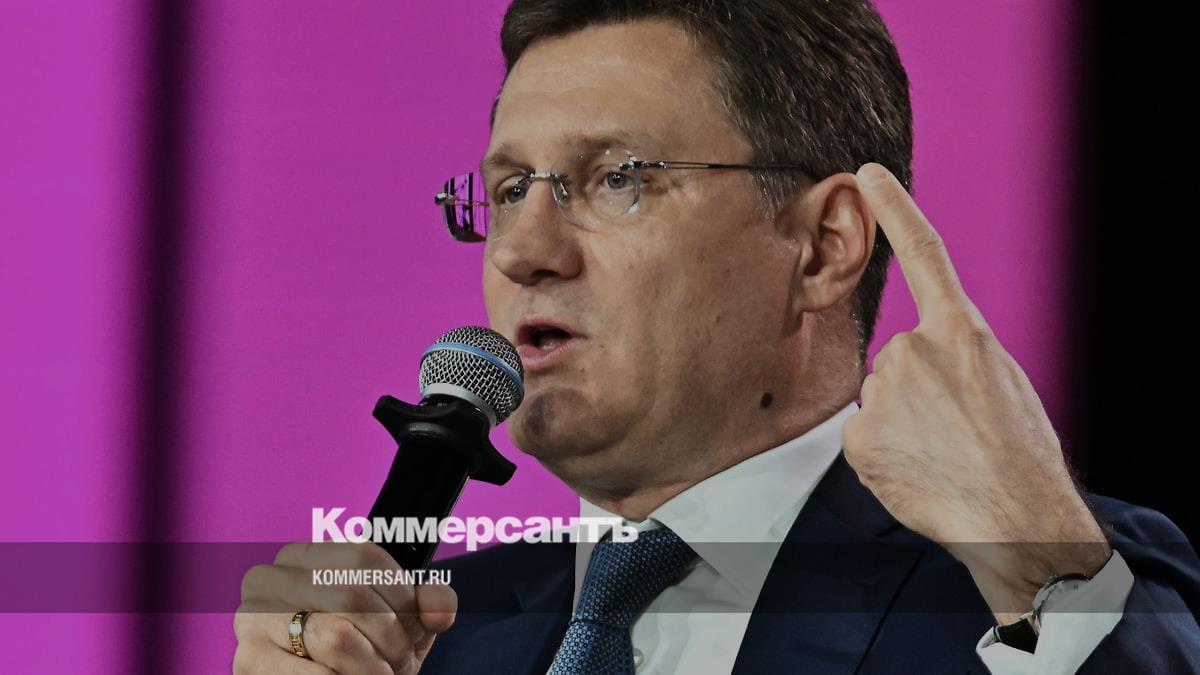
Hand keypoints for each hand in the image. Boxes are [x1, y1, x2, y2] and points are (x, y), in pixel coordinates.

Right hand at [234, 542, 455, 673]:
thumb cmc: (366, 647)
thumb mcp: (402, 618)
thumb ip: (429, 602)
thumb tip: (439, 606)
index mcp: (304, 554)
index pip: (365, 556)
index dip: (402, 596)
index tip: (415, 627)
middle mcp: (269, 577)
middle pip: (352, 596)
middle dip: (391, 637)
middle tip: (402, 662)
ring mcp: (252, 618)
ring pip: (336, 637)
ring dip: (374, 667)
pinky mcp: (249, 660)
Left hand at [842, 163, 1110, 621]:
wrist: (1017, 520)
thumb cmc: (1018, 457)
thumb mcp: (1002, 384)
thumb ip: (957, 357)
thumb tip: (919, 368)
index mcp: (962, 333)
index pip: (925, 254)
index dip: (895, 209)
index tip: (867, 173)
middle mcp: (914, 351)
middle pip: (897, 361)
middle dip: (916, 393)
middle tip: (953, 431)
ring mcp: (883, 391)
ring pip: (880, 402)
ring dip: (901, 425)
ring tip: (941, 455)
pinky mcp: (859, 434)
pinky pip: (863, 437)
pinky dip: (883, 455)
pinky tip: (915, 471)